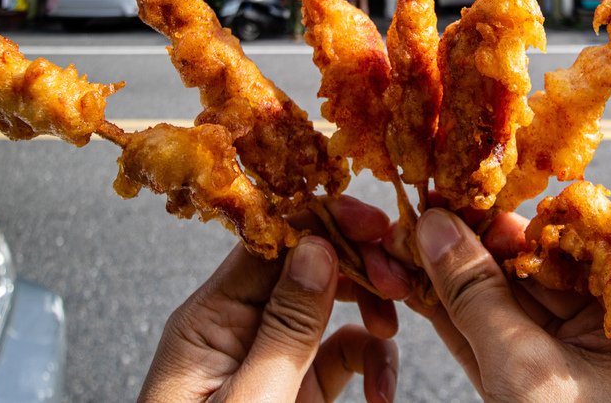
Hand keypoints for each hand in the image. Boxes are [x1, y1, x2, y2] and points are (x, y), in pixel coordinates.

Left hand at [141, 197, 406, 402]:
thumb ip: (284, 328)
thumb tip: (316, 251)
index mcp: (210, 321)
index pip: (270, 243)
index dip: (325, 224)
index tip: (375, 225)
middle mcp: (240, 329)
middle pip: (309, 265)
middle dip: (360, 264)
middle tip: (401, 277)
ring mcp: (272, 356)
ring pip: (333, 303)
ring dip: (371, 308)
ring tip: (393, 328)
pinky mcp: (299, 385)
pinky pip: (342, 350)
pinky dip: (372, 359)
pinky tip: (381, 387)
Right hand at [407, 208, 610, 401]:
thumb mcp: (527, 375)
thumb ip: (480, 300)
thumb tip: (438, 230)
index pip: (555, 247)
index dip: (494, 221)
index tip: (445, 198)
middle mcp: (602, 334)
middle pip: (522, 274)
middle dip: (463, 250)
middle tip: (410, 222)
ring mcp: (566, 366)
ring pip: (498, 310)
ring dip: (448, 284)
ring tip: (400, 251)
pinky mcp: (533, 392)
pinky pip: (491, 345)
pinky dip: (453, 322)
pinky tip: (416, 291)